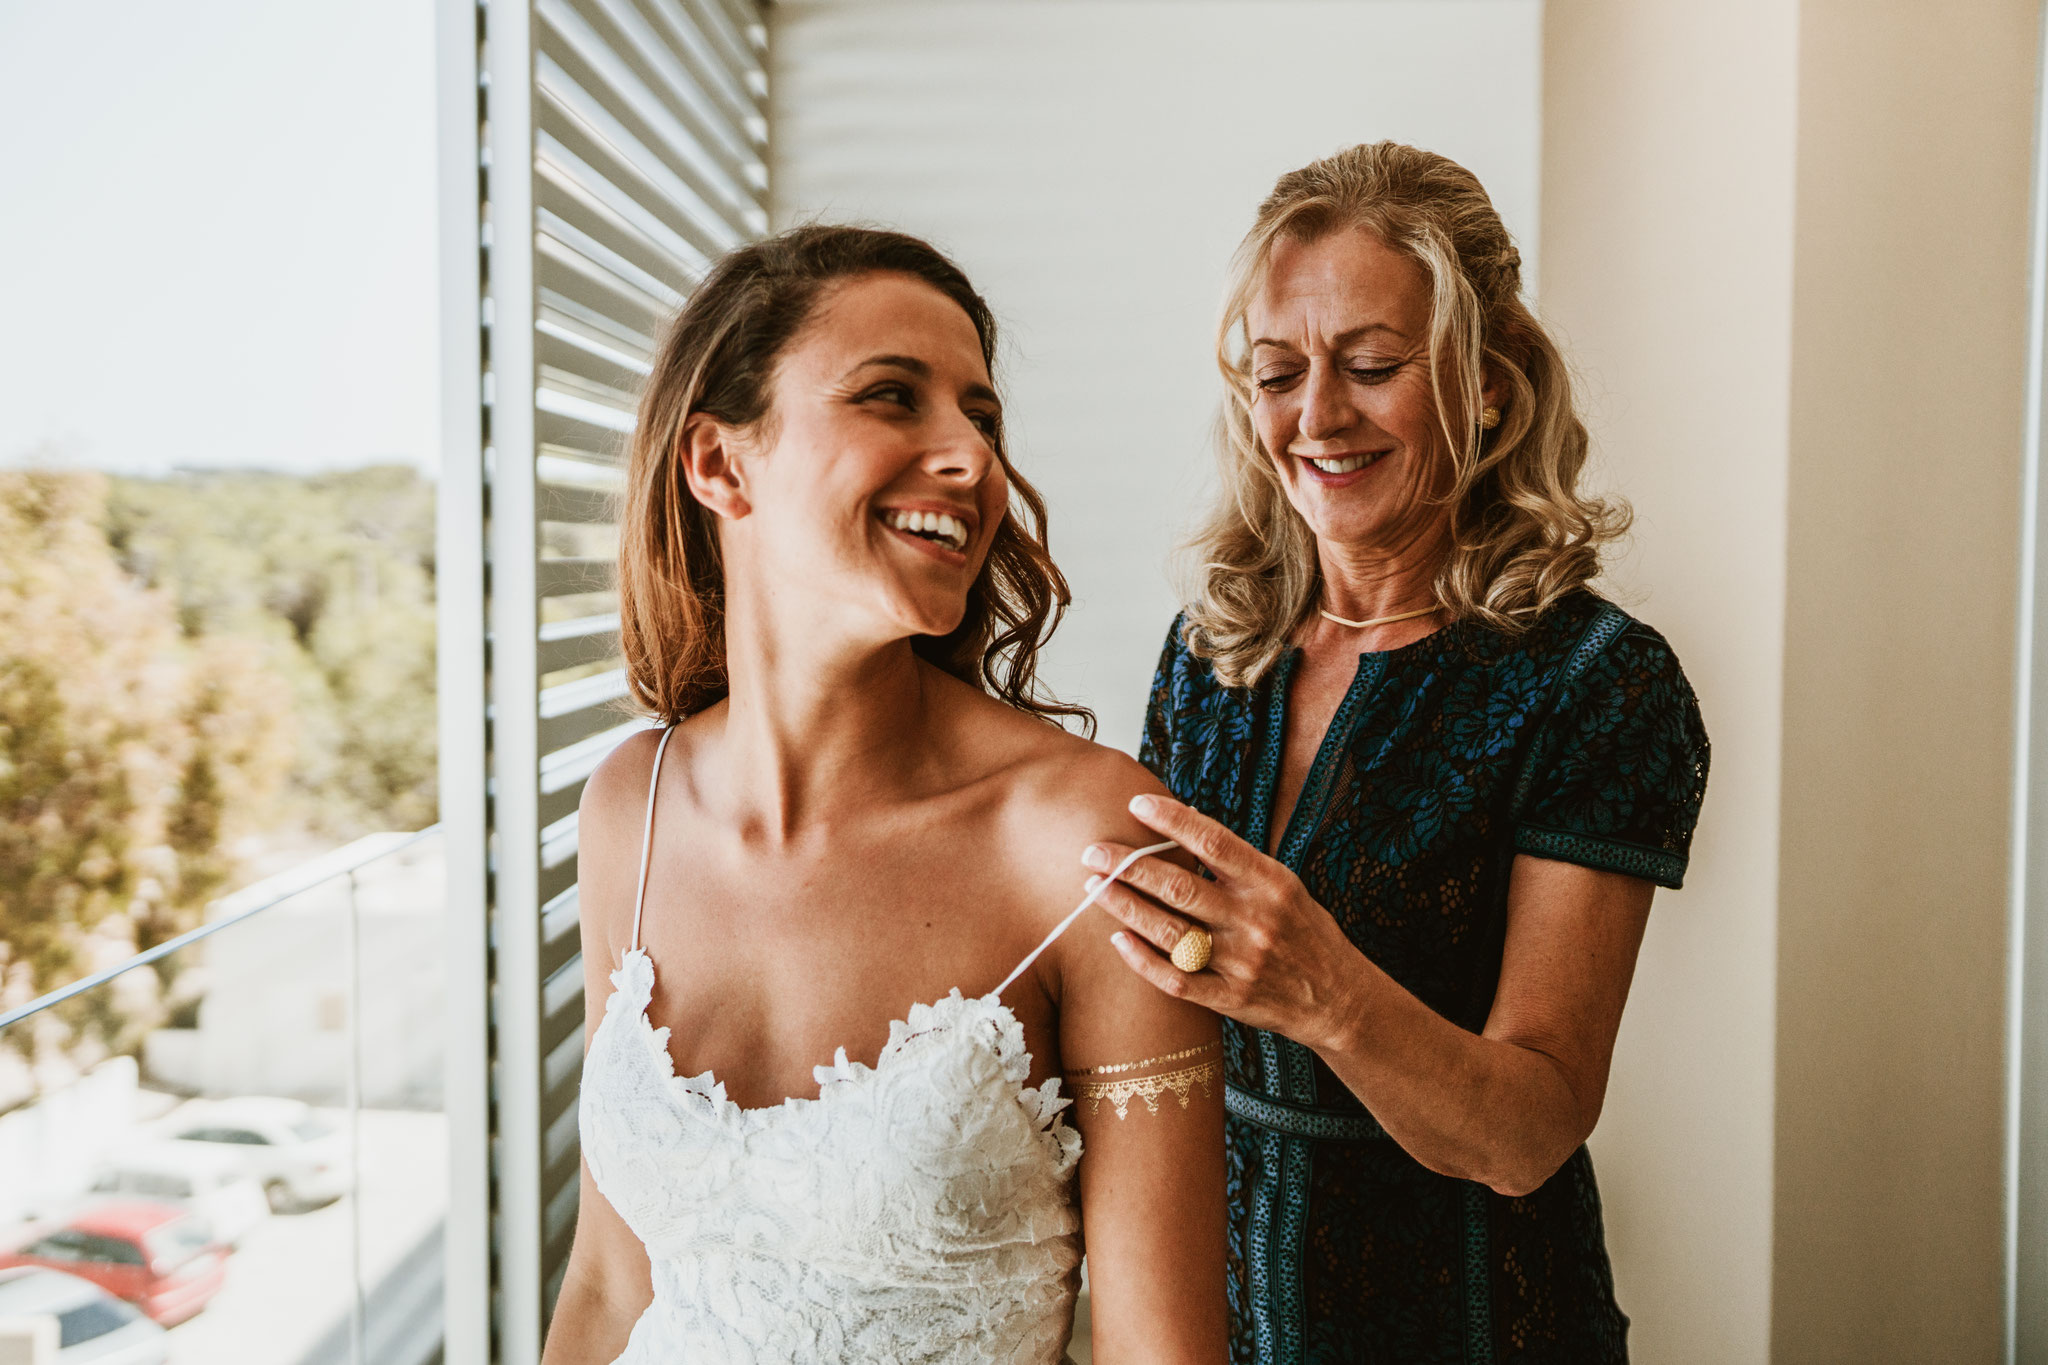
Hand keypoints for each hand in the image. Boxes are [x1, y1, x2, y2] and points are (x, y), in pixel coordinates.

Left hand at [1083, 794, 1366, 1050]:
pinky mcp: (1230, 998)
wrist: (1339, 999)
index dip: (1173, 820)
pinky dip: (1142, 959)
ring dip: (1125, 907)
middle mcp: (1254, 920)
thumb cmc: (1304, 932)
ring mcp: (1241, 962)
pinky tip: (1117, 940)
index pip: (1214, 842)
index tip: (1137, 805)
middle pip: (1180, 887)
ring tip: (1093, 887)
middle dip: (1129, 867)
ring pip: (1170, 931)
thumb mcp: (1284, 886)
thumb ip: (1238, 864)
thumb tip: (1183, 824)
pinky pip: (1176, 979)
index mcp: (1270, 883)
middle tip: (1093, 852)